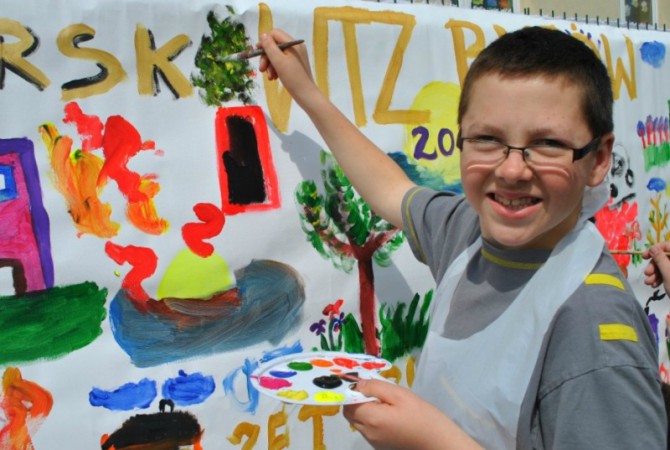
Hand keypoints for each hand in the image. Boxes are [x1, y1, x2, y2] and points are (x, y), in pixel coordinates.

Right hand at [257, 30, 316, 102]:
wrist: (306, 95)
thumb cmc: (293, 78)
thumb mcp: (279, 61)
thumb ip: (270, 47)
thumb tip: (263, 35)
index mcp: (294, 44)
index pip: (275, 34)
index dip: (264, 41)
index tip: (257, 52)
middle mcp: (296, 47)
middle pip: (275, 45)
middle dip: (266, 57)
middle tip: (261, 69)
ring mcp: (296, 56)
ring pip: (277, 55)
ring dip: (270, 65)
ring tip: (269, 77)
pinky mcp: (295, 65)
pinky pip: (282, 62)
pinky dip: (276, 69)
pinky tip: (274, 78)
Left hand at [342, 379, 481, 449]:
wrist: (438, 441)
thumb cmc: (422, 415)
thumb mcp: (400, 394)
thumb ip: (375, 387)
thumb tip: (357, 384)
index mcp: (371, 419)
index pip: (348, 403)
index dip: (351, 391)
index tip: (361, 382)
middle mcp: (367, 433)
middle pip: (350, 414)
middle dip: (356, 400)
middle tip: (374, 390)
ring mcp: (374, 442)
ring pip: (358, 422)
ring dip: (363, 409)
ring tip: (384, 401)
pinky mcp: (381, 446)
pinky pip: (368, 429)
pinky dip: (371, 419)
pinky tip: (388, 413)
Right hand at [642, 242, 669, 293]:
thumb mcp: (668, 273)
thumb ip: (660, 259)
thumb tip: (653, 247)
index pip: (667, 246)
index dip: (655, 249)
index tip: (643, 257)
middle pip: (665, 257)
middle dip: (654, 266)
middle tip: (647, 273)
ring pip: (665, 266)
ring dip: (655, 274)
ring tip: (649, 283)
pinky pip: (668, 274)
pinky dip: (660, 278)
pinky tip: (655, 285)